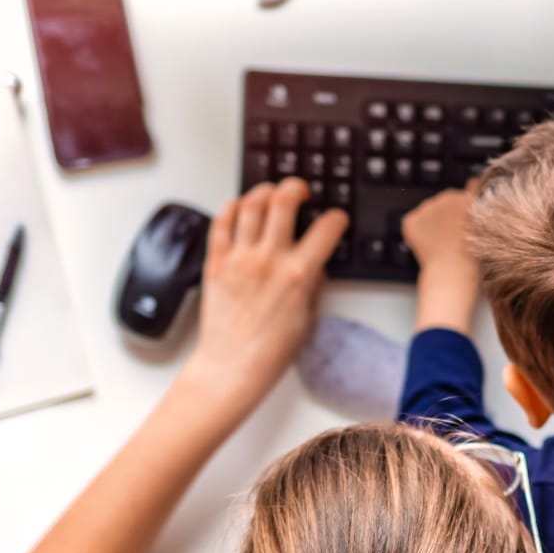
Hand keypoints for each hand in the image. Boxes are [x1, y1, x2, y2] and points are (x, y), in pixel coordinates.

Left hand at [181, 178, 347, 402]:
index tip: (336, 219)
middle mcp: (268, 260)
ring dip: (264, 192)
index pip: (326, 229)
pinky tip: (239, 207)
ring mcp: (240, 258)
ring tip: (270, 194)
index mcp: (298, 275)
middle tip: (299, 190)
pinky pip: (221, 222)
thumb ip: (315, 284)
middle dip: (296, 187)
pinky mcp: (216, 262)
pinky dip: (231, 208)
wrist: (232, 366)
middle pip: (283, 201)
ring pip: (251, 204)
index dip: (337, 218)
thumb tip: (316, 262)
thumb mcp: (308, 318)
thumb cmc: (270, 351)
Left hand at [403, 183, 480, 332]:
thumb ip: (484, 209)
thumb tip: (474, 185)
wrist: (453, 275)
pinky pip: (414, 222)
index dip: (468, 209)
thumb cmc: (476, 261)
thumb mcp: (489, 231)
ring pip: (430, 211)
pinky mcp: (412, 221)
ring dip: (434, 223)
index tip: (468, 221)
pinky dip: (418, 233)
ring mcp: (428, 208)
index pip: (470, 190)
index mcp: (470, 197)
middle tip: (456, 238)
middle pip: (448, 201)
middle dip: (450, 214)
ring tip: (443, 245)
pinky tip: (428, 247)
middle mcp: (448, 197)